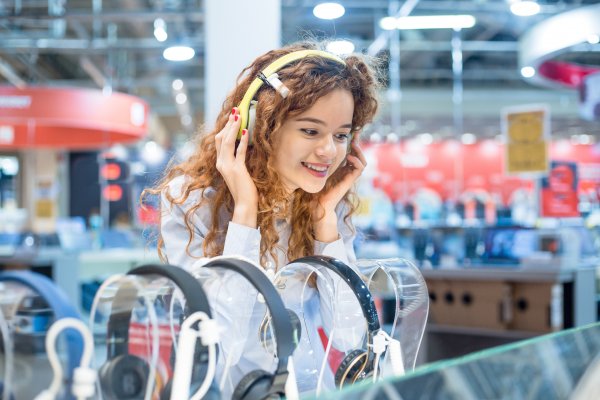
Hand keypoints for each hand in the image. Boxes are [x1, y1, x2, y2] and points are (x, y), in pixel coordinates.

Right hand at [215, 108, 257, 227]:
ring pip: (228, 142)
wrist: (244, 204)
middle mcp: (221, 163)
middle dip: (228, 124)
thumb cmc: (243, 189)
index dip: (225, 128)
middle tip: (236, 111)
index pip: (219, 142)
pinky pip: (239, 152)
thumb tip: (243, 145)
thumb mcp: (238, 171)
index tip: (232, 118)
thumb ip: (237, 159)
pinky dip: (243, 140)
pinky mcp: (237, 170)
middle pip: (221, 138)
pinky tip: (246, 131)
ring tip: (239, 116)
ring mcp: (228, 166)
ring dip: (233, 128)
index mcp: (220, 163)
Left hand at [313, 141, 366, 241]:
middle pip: (358, 155)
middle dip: (358, 143)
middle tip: (356, 133)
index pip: (350, 153)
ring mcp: (349, 177)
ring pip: (362, 161)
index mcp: (340, 169)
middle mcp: (346, 172)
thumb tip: (309, 148)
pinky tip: (349, 157)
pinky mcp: (349, 181)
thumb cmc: (314, 190)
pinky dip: (357, 161)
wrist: (318, 205)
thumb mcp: (315, 172)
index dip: (352, 142)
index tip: (349, 132)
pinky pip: (359, 169)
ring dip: (359, 152)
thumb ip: (316, 162)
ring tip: (354, 144)